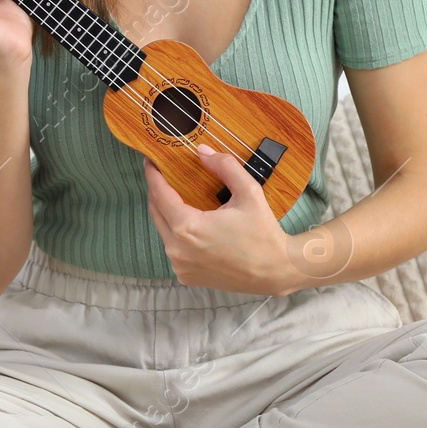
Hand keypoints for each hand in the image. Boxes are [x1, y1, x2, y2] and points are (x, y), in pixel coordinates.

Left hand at [142, 143, 298, 295]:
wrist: (275, 271)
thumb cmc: (263, 233)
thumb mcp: (249, 192)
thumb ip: (224, 167)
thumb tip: (201, 151)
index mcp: (188, 227)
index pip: (159, 195)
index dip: (153, 175)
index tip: (151, 161)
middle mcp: (177, 249)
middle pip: (156, 212)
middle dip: (157, 191)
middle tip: (163, 174)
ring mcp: (179, 266)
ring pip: (163, 231)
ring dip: (166, 213)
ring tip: (177, 196)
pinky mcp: (186, 277)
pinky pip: (173, 248)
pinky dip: (176, 234)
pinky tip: (189, 223)